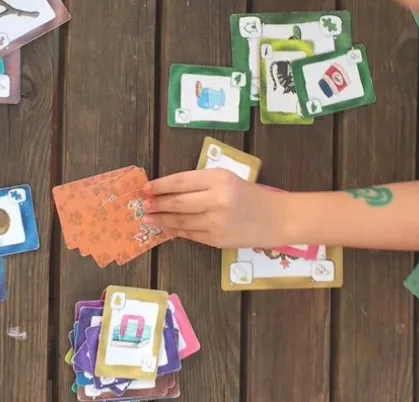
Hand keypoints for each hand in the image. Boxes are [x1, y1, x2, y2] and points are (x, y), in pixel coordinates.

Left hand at [142, 169, 283, 247]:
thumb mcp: (226, 179)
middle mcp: (217, 199)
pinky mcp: (217, 240)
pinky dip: (175, 231)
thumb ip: (200, 183)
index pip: (181, 181)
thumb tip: (168, 190)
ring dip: (162, 219)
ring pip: (181, 220)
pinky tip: (165, 228)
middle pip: (178, 202)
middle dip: (157, 204)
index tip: (146, 188)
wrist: (275, 218)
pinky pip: (190, 234)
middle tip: (143, 205)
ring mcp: (216, 222)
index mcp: (218, 179)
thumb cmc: (248, 194)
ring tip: (148, 218)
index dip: (160, 185)